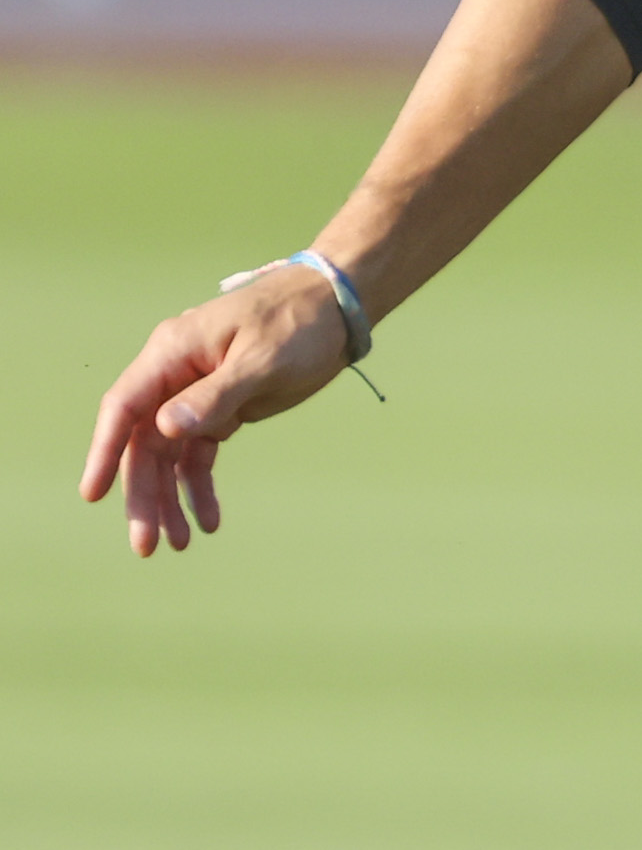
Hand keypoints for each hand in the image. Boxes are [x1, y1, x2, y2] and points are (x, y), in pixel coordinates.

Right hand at [80, 268, 356, 555]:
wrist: (339, 305)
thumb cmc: (300, 320)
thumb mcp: (263, 359)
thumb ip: (216, 395)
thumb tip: (165, 428)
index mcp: (172, 353)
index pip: (124, 407)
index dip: (105, 452)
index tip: (94, 494)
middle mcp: (175, 375)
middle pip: (144, 442)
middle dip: (143, 494)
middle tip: (147, 544)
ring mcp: (195, 394)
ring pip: (168, 455)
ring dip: (170, 499)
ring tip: (179, 544)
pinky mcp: (221, 410)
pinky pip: (198, 455)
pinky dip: (199, 486)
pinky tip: (209, 520)